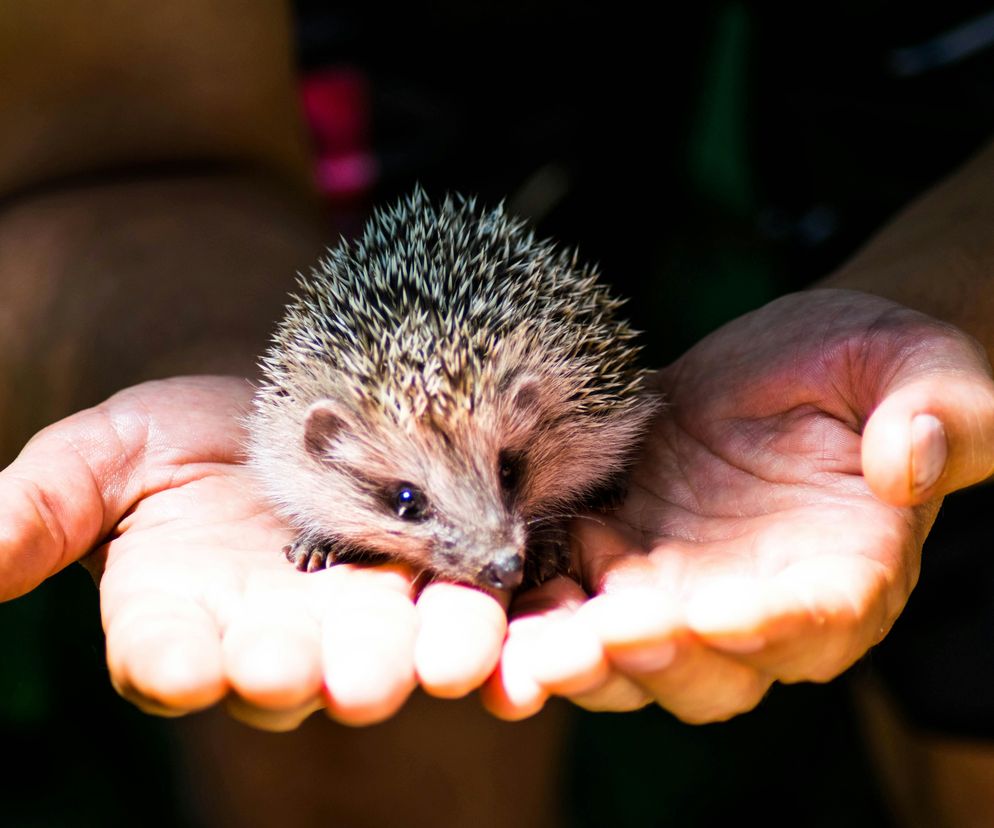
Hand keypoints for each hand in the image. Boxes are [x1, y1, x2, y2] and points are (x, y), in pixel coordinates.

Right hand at [0, 376, 508, 728]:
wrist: (275, 402)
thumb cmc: (174, 437)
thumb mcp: (101, 456)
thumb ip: (39, 509)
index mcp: (179, 617)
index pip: (165, 654)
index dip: (171, 663)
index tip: (178, 665)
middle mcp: (268, 633)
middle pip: (284, 671)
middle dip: (300, 675)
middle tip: (312, 674)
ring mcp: (353, 612)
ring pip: (381, 651)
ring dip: (410, 657)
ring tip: (437, 656)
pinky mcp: (424, 578)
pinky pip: (450, 604)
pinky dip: (474, 610)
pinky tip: (497, 603)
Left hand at [484, 289, 993, 721]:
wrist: (794, 359)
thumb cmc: (873, 365)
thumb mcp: (922, 369)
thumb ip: (932, 417)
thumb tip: (908, 461)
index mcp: (847, 576)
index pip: (811, 624)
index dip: (761, 628)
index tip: (706, 613)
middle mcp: (759, 606)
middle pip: (707, 671)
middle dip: (647, 659)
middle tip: (593, 638)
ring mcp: (683, 588)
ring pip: (629, 656)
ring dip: (575, 657)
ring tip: (524, 646)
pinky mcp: (624, 553)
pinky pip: (578, 600)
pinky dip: (540, 610)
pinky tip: (502, 596)